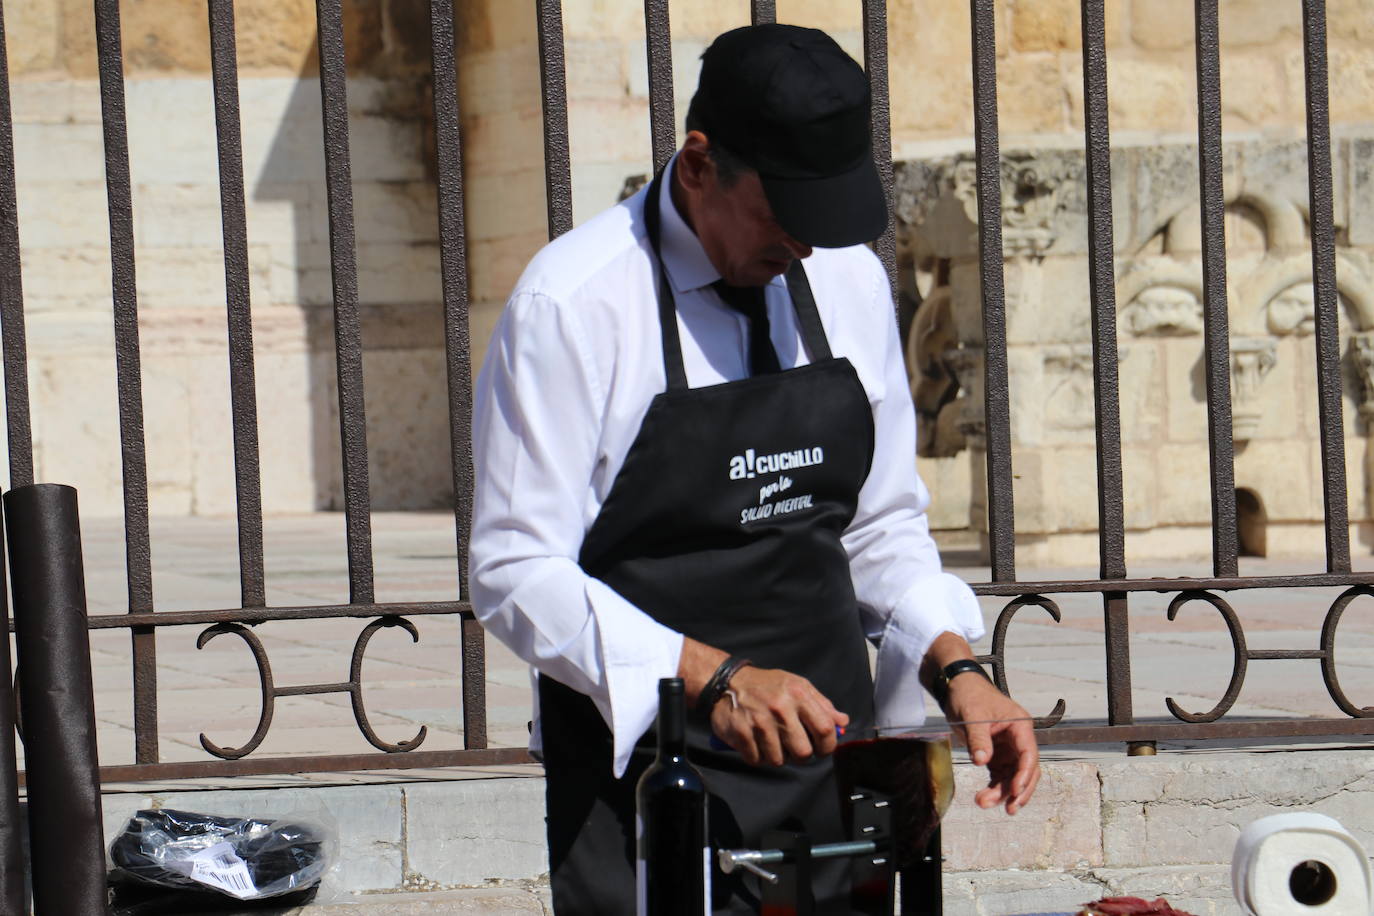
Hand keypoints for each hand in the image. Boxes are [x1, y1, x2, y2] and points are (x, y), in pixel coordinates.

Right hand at [708, 665, 848, 766]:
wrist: (727, 681)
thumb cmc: (767, 685)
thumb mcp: (797, 685)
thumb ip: (821, 704)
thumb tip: (842, 722)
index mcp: (798, 695)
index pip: (824, 729)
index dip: (828, 746)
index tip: (822, 749)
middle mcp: (780, 708)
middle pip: (803, 752)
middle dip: (801, 755)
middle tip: (794, 747)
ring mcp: (759, 722)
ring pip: (779, 760)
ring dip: (777, 756)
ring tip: (772, 741)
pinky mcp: (741, 733)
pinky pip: (757, 760)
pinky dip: (758, 756)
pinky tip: (756, 742)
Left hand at [943, 672, 1039, 814]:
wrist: (956, 687)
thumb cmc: (969, 694)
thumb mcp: (972, 715)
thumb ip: (978, 739)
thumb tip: (982, 762)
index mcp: (1020, 726)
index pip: (1029, 754)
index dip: (1024, 774)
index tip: (1015, 790)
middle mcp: (1017, 739)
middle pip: (1025, 770)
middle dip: (1018, 791)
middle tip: (1009, 809)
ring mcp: (1007, 748)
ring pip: (1012, 776)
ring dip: (1002, 792)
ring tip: (984, 803)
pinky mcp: (995, 755)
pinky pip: (999, 775)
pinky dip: (994, 788)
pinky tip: (985, 798)